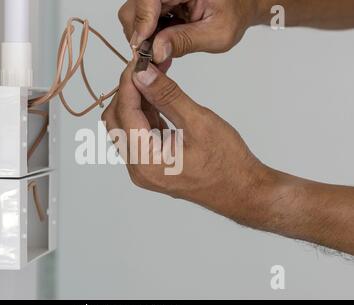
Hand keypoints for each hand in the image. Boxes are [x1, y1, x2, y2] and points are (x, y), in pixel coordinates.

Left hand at [102, 61, 274, 225]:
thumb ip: (167, 97)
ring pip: (126, 126)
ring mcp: (144, 169)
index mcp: (146, 161)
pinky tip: (157, 97)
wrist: (242, 191)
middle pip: (116, 121)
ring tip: (153, 78)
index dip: (129, 83)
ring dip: (135, 101)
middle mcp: (138, 169)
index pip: (124, 112)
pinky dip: (144, 114)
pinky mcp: (152, 165)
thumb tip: (143, 74)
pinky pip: (139, 135)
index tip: (138, 61)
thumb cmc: (227, 163)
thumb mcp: (198, 122)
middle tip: (145, 68)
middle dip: (128, 91)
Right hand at [118, 0, 260, 62]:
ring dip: (145, 37)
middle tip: (154, 56)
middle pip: (134, 8)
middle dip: (141, 34)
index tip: (144, 45)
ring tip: (164, 50)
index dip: (142, 20)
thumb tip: (156, 52)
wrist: (239, 8)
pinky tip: (165, 43)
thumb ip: (185, 41)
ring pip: (133, 15)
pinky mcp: (156, 4)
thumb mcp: (217, 34)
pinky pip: (140, 20)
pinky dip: (149, 36)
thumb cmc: (234, 15)